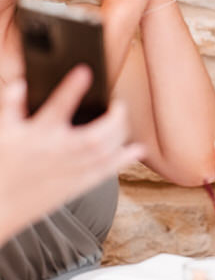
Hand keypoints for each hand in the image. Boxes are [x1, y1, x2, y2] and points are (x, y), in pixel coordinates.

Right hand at [0, 69, 138, 241]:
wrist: (0, 207)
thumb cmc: (2, 168)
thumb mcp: (2, 133)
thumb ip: (12, 107)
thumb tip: (21, 84)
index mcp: (37, 135)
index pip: (57, 107)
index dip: (72, 88)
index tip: (85, 72)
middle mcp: (57, 152)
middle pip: (95, 134)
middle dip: (114, 117)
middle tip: (117, 104)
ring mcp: (70, 169)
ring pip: (105, 151)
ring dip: (121, 134)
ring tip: (123, 120)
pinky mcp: (77, 185)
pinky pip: (106, 172)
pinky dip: (124, 159)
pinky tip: (137, 149)